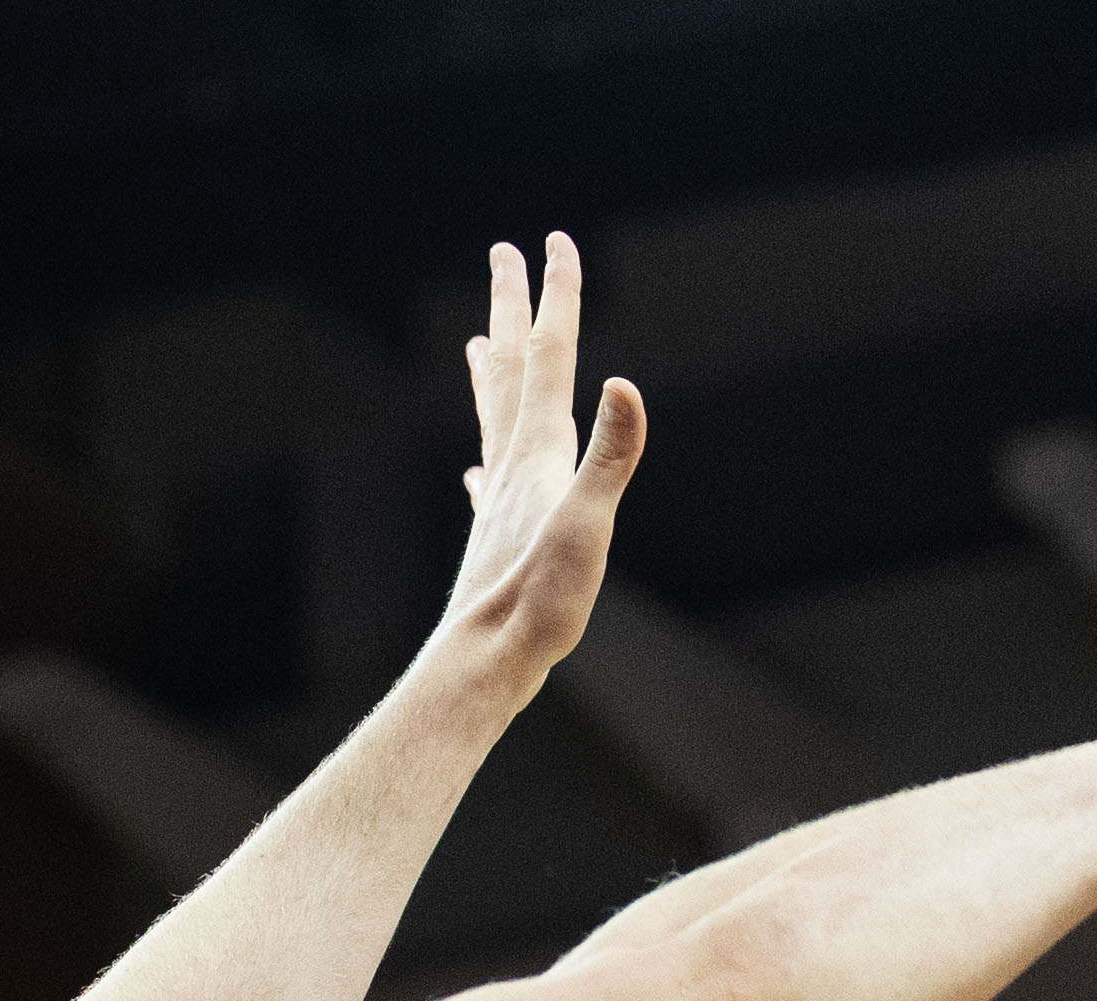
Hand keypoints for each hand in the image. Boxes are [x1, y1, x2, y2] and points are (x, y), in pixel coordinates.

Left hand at [438, 233, 646, 696]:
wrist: (484, 664)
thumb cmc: (539, 604)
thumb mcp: (588, 527)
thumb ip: (609, 457)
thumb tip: (622, 383)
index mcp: (538, 454)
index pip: (552, 357)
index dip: (556, 297)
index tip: (553, 241)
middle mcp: (511, 466)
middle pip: (513, 370)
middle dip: (513, 308)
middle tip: (504, 253)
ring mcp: (498, 501)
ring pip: (494, 419)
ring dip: (492, 374)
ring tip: (478, 342)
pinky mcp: (494, 540)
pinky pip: (487, 484)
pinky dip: (485, 462)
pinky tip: (475, 474)